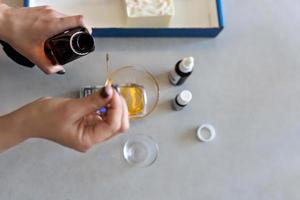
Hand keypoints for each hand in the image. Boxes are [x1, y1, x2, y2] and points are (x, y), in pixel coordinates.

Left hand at [0, 4, 85, 73]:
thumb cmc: (16, 33)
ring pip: (66, 17)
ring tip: (60, 36)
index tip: (87, 34)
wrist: (4, 22)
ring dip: (67, 27)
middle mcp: (53, 15)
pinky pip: (58, 15)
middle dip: (76, 31)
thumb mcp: (33, 55)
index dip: (87, 28)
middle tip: (73, 39)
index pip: (80, 20)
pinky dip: (58, 23)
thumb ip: (48, 66)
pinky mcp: (44, 8)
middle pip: (75, 20)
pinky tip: (50, 31)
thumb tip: (57, 70)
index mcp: (54, 25)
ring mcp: (48, 10)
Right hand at [0, 86, 128, 152]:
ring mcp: (91, 131)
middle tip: (112, 92)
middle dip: (119, 108)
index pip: (113, 126)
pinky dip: (107, 105)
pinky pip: (104, 115)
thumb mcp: (71, 108)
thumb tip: (110, 91)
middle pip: (118, 125)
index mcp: (88, 140)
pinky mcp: (89, 123)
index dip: (117, 108)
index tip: (112, 92)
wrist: (29, 119)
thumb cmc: (44, 117)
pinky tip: (103, 97)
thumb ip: (93, 100)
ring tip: (108, 93)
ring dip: (115, 106)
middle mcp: (92, 138)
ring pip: (114, 120)